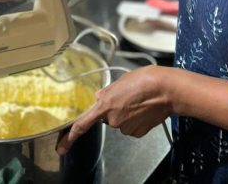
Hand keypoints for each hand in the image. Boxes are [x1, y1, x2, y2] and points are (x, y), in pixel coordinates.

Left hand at [56, 66, 173, 154]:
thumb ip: (108, 91)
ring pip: (120, 122)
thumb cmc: (145, 79)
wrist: (166, 89)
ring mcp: (125, 128)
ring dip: (126, 113)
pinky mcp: (137, 132)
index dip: (69, 137)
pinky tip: (144, 108)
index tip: (61, 147)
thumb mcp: (121, 80)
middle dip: (113, 108)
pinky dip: (135, 119)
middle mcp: (113, 119)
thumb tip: (99, 97)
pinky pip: (131, 126)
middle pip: (107, 117)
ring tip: (138, 100)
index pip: (82, 124)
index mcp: (105, 104)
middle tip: (127, 96)